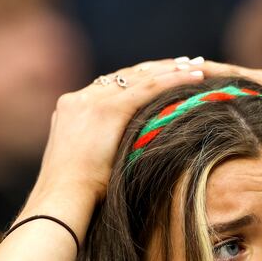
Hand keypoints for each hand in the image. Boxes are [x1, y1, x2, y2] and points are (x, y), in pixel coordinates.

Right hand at [33, 59, 204, 203]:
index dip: (140, 78)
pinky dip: (173, 80)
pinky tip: (195, 76)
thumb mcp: (86, 161)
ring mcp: (91, 101)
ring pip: (140, 77)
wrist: (64, 197)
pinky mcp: (107, 109)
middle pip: (126, 76)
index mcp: (71, 108)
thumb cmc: (78, 193)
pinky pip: (148, 88)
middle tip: (186, 62)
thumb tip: (123, 150)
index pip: (111, 85)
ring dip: (171, 70)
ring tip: (197, 66)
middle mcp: (79, 98)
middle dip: (159, 68)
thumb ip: (100, 145)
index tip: (163, 75)